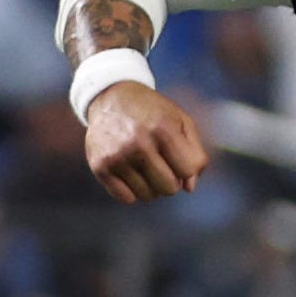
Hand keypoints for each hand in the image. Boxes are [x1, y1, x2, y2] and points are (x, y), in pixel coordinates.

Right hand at [84, 82, 211, 202]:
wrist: (111, 98)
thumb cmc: (153, 113)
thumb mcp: (182, 122)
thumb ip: (195, 154)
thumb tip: (189, 188)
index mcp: (162, 129)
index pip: (188, 170)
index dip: (187, 168)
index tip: (178, 159)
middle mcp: (138, 144)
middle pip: (169, 188)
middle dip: (171, 180)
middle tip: (162, 165)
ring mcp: (117, 156)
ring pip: (148, 196)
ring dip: (151, 186)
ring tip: (145, 166)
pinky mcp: (99, 166)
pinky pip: (126, 198)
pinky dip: (132, 191)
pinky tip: (131, 173)